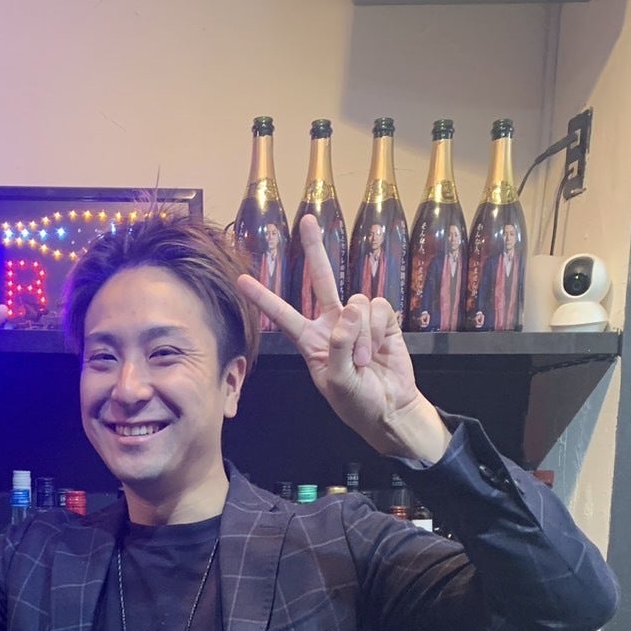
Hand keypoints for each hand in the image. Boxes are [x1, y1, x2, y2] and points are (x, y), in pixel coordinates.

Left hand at [238, 216, 448, 462]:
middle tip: (308, 220)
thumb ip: (339, 346)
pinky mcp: (383, 320)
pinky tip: (378, 350)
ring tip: (363, 361)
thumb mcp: (338, 381)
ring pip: (357, 303)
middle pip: (321, 280)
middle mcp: (332, 324)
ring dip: (361, 335)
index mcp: (311, 342)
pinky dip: (378, 331)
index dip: (263, 298)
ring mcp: (358, 321)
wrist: (390, 409)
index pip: (283, 315)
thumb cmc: (357, 402)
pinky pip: (378, 309)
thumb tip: (349, 311)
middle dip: (315, 249)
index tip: (241, 280)